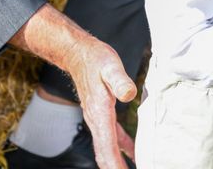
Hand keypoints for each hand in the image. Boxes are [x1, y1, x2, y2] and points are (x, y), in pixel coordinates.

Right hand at [68, 39, 136, 167]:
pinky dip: (121, 148)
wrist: (79, 54)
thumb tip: (129, 95)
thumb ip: (120, 81)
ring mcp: (98, 119)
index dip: (115, 164)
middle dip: (115, 168)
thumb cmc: (96, 59)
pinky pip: (112, 137)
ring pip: (107, 148)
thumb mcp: (111, 66)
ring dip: (118, 162)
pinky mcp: (102, 115)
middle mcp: (96, 120)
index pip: (106, 146)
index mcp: (99, 113)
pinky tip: (133, 153)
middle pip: (105, 153)